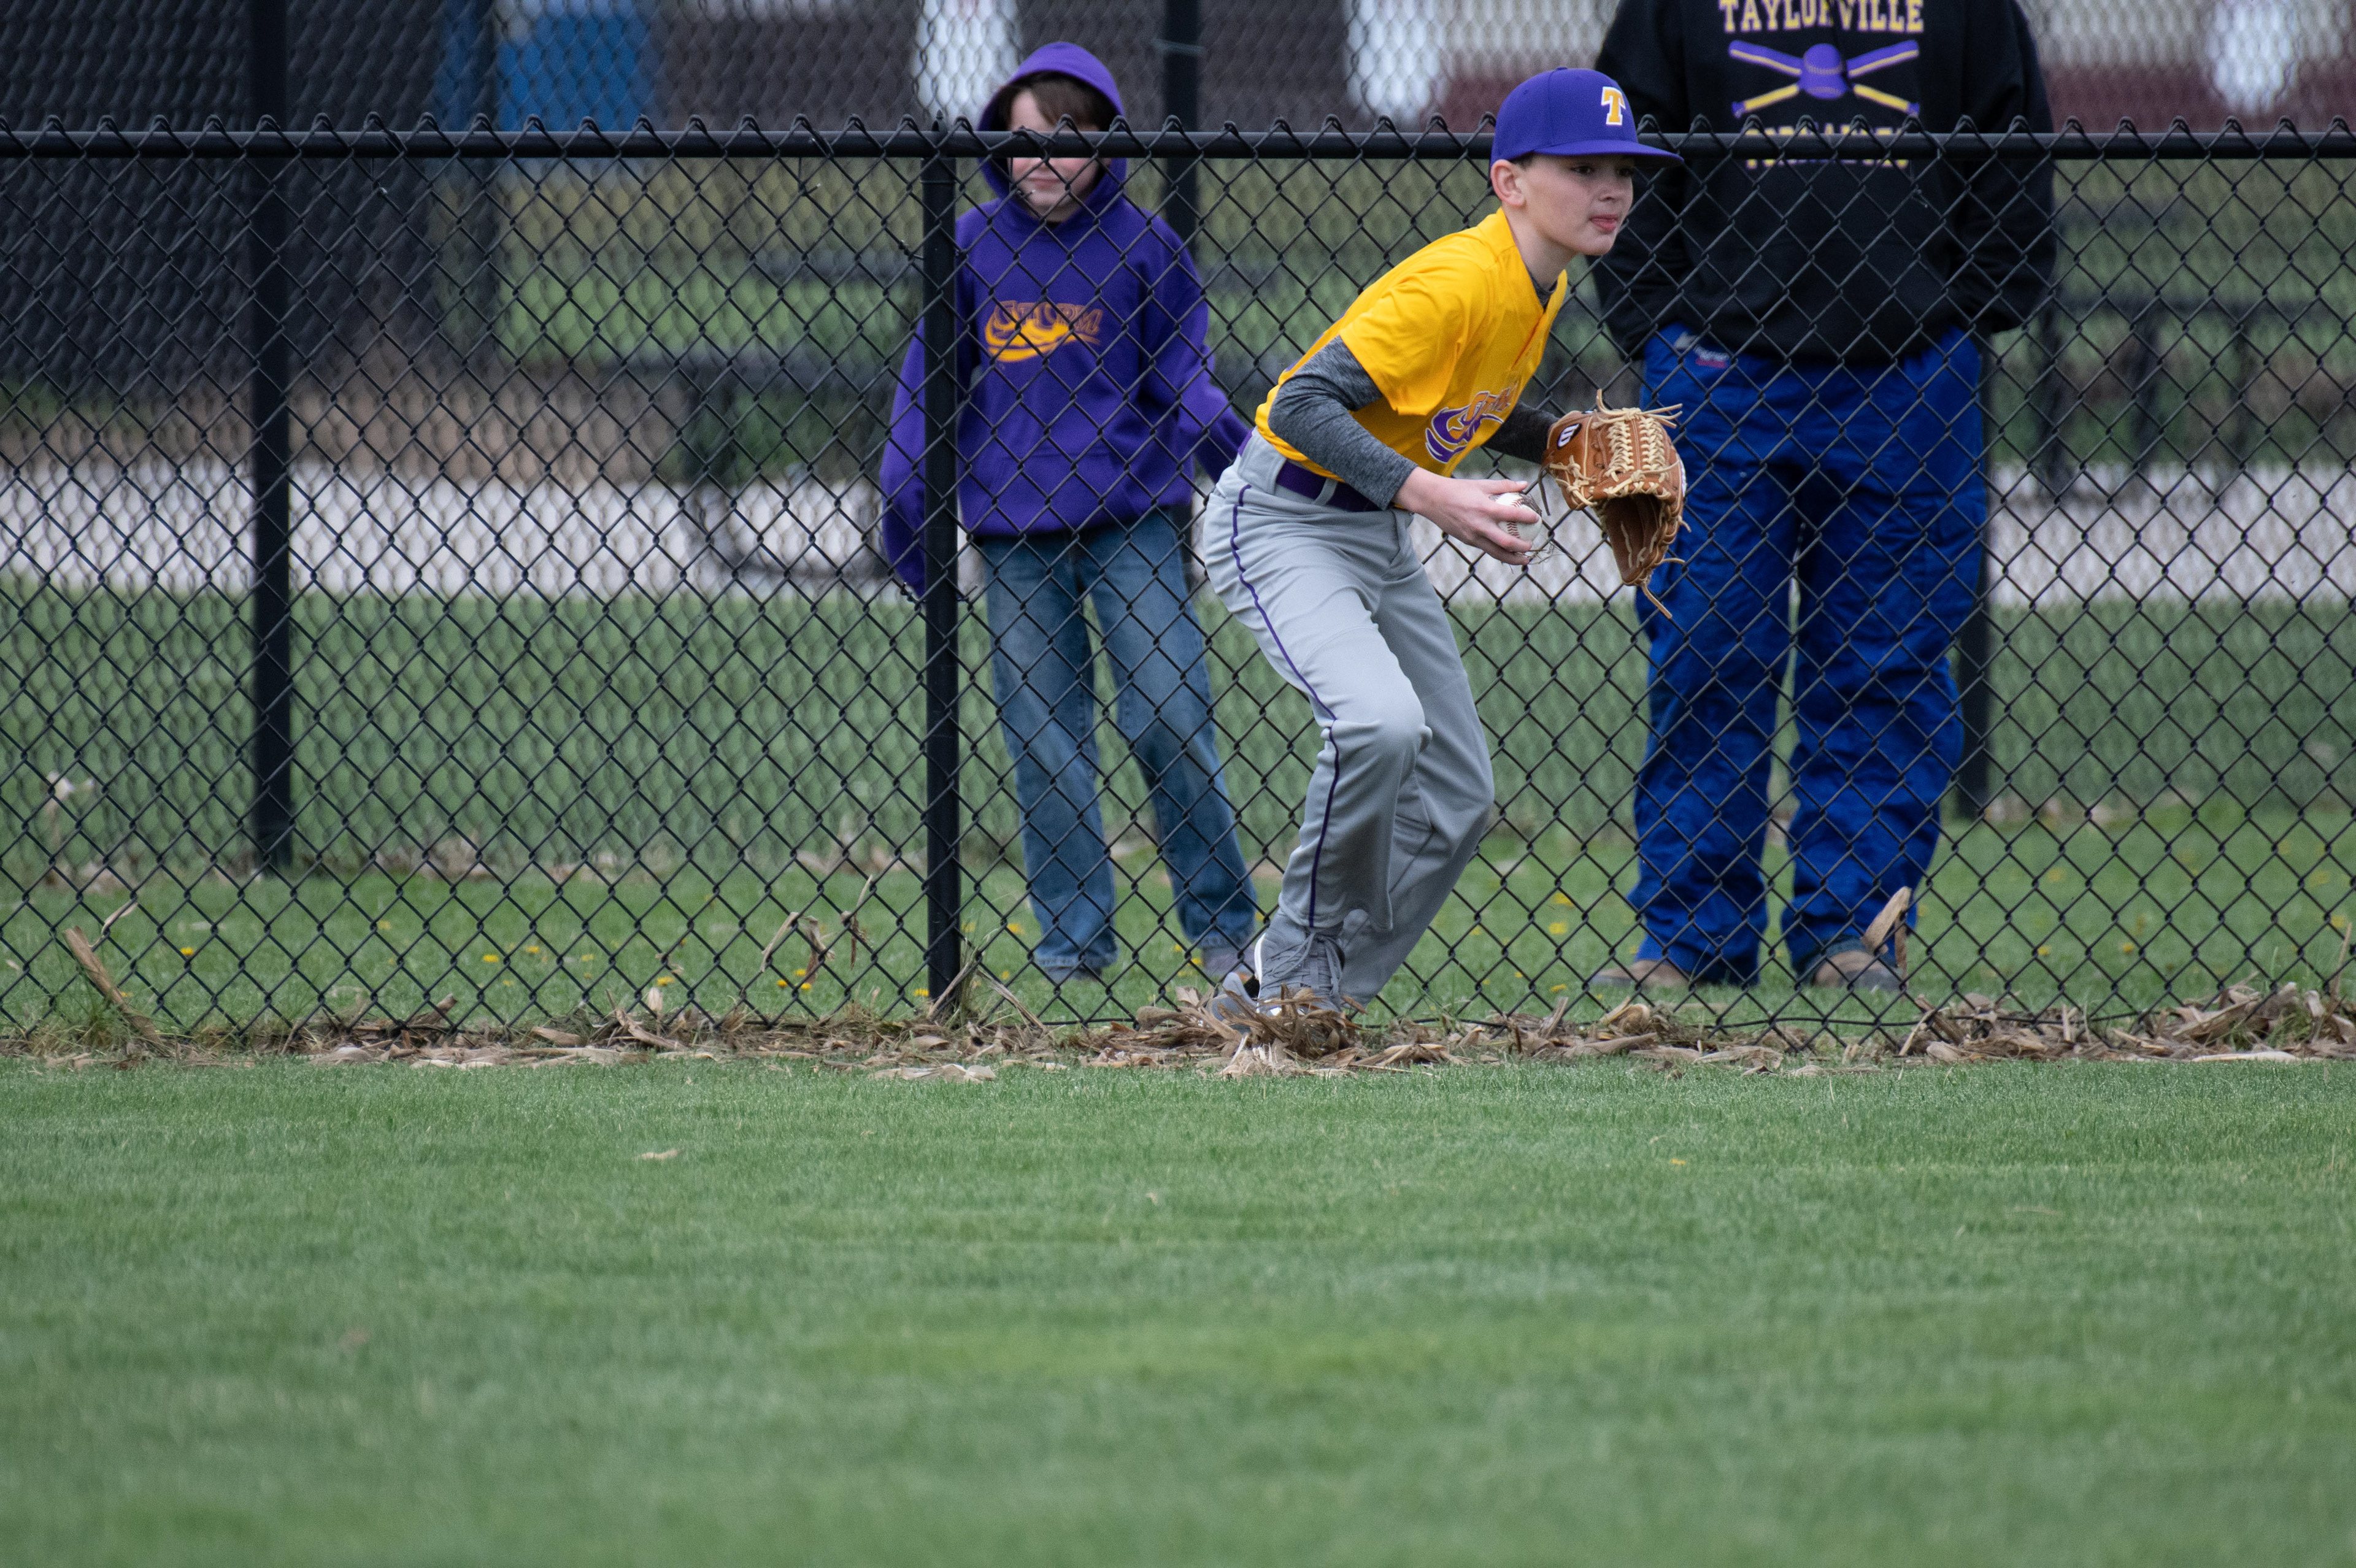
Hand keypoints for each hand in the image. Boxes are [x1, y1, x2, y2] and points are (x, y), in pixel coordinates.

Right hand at [1394, 469, 1540, 565]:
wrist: (1432, 500)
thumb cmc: (1458, 489)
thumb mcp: (1481, 484)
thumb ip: (1504, 485)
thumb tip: (1524, 484)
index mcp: (1485, 508)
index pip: (1511, 515)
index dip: (1527, 518)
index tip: (1537, 520)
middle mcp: (1479, 525)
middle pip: (1505, 542)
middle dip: (1521, 547)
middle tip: (1531, 546)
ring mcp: (1472, 536)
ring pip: (1496, 552)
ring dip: (1512, 558)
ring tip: (1524, 560)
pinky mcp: (1467, 541)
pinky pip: (1486, 549)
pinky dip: (1498, 553)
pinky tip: (1507, 553)